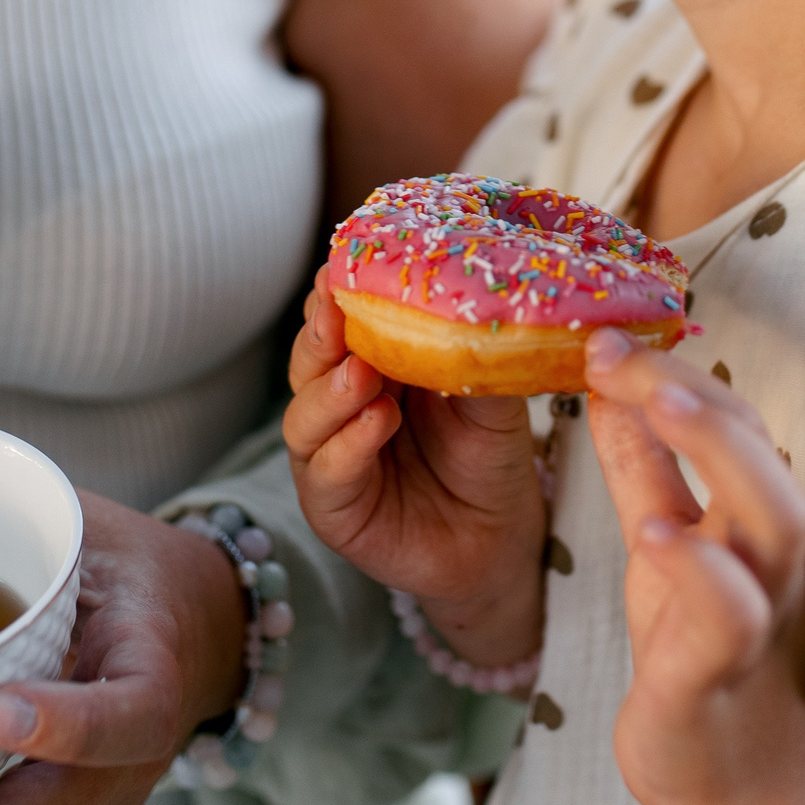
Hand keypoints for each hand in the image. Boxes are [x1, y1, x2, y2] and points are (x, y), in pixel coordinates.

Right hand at [282, 275, 546, 669]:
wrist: (500, 537)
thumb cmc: (488, 456)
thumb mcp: (488, 397)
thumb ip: (472, 357)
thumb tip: (479, 301)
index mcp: (369, 363)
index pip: (336, 321)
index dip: (335, 294)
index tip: (342, 267)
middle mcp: (338, 404)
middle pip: (308, 361)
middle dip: (320, 334)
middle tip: (338, 312)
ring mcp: (329, 456)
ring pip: (303, 416)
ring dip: (330, 391)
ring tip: (361, 373)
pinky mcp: (332, 507)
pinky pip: (327, 472)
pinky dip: (348, 445)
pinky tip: (376, 423)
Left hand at [584, 330, 804, 804]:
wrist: (730, 771)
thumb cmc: (702, 646)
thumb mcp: (662, 536)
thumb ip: (641, 462)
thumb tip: (606, 378)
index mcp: (755, 512)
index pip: (730, 417)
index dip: (669, 368)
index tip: (600, 333)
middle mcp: (773, 554)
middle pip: (762, 450)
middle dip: (696, 391)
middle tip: (618, 351)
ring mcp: (760, 612)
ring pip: (776, 520)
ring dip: (717, 453)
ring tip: (652, 404)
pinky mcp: (725, 671)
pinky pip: (732, 615)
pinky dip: (699, 568)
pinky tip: (653, 533)